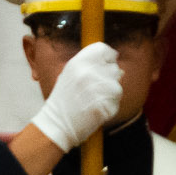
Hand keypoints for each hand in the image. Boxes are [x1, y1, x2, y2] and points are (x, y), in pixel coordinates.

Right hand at [26, 39, 128, 153]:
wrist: (56, 124)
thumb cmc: (63, 100)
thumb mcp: (70, 75)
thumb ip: (91, 67)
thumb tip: (119, 68)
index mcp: (78, 62)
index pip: (103, 49)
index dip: (108, 57)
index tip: (107, 65)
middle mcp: (87, 72)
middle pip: (114, 67)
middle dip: (109, 78)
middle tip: (96, 89)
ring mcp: (96, 89)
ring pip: (117, 85)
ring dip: (111, 93)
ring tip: (95, 100)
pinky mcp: (103, 105)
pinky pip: (116, 100)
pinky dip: (111, 105)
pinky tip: (97, 108)